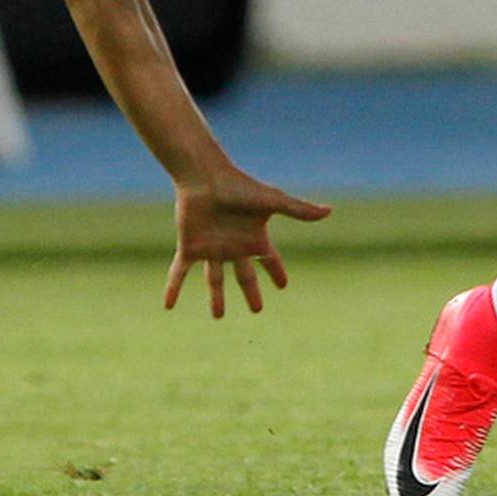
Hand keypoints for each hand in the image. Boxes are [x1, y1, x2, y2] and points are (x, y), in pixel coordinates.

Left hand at [167, 166, 333, 317]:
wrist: (206, 178)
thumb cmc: (241, 187)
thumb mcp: (273, 201)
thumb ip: (299, 210)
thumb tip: (329, 211)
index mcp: (254, 238)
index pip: (269, 261)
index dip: (276, 273)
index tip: (283, 286)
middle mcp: (234, 246)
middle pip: (244, 276)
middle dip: (251, 292)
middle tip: (256, 310)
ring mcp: (212, 249)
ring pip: (214, 279)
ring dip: (216, 298)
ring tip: (218, 317)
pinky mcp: (191, 247)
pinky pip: (180, 273)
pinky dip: (173, 288)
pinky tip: (167, 306)